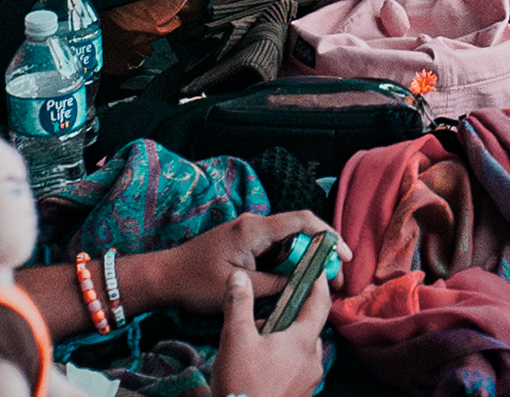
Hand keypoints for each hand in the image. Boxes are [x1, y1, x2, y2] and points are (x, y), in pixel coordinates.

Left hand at [121, 211, 330, 322]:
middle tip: (337, 277)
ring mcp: (249, 233)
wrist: (164, 277)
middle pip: (299, 230)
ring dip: (305, 259)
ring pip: (288, 241)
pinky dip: (288, 262)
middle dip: (322, 251)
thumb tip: (303, 283)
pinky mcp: (244, 243)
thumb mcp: (239, 287)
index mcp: (254, 229)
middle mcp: (254, 224)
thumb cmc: (195, 282)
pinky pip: (274, 249)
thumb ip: (274, 284)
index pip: (302, 222)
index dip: (328, 236)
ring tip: (321, 281)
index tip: (344, 256)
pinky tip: (296, 279)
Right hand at [213, 248, 332, 396]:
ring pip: (301, 350)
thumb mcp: (235, 339)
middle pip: (309, 327)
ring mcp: (308, 382)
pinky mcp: (300, 396)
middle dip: (292, 316)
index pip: (319, 303)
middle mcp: (313, 361)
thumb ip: (238, 304)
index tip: (315, 268)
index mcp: (304, 341)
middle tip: (269, 310)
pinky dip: (283, 360)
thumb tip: (239, 276)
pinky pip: (296, 370)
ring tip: (257, 340)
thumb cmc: (242, 385)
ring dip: (285, 340)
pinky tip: (260, 365)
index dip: (317, 283)